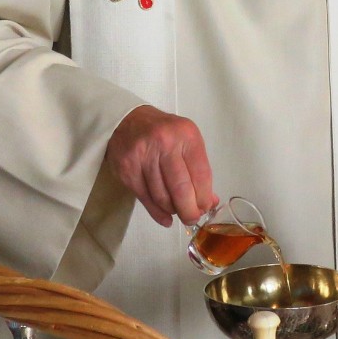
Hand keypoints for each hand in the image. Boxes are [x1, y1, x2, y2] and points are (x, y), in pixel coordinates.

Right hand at [105, 105, 217, 227]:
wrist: (126, 120)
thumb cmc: (163, 132)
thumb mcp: (186, 140)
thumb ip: (199, 169)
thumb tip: (210, 201)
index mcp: (186, 135)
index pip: (201, 174)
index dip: (204, 197)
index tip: (205, 208)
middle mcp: (164, 143)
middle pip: (180, 188)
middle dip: (189, 210)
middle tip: (191, 218)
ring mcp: (143, 156)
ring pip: (162, 196)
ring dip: (172, 210)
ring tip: (177, 211)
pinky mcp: (127, 169)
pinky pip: (145, 198)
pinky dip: (157, 212)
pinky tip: (165, 218)